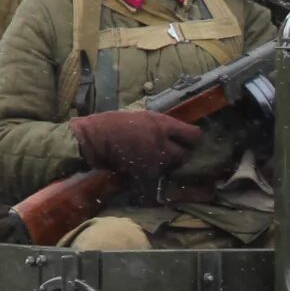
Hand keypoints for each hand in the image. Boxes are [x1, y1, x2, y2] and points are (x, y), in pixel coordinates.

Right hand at [71, 110, 202, 184]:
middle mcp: (163, 143)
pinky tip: (146, 164)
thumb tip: (180, 132)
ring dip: (168, 162)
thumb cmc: (116, 124)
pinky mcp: (146, 174)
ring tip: (155, 156)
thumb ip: (164, 125)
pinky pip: (159, 174)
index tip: (190, 139)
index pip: (194, 135)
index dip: (193, 138)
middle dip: (182, 152)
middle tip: (173, 149)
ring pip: (172, 165)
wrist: (95, 139)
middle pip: (186, 153)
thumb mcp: (144, 116)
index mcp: (163, 125)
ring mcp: (155, 161)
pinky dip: (156, 171)